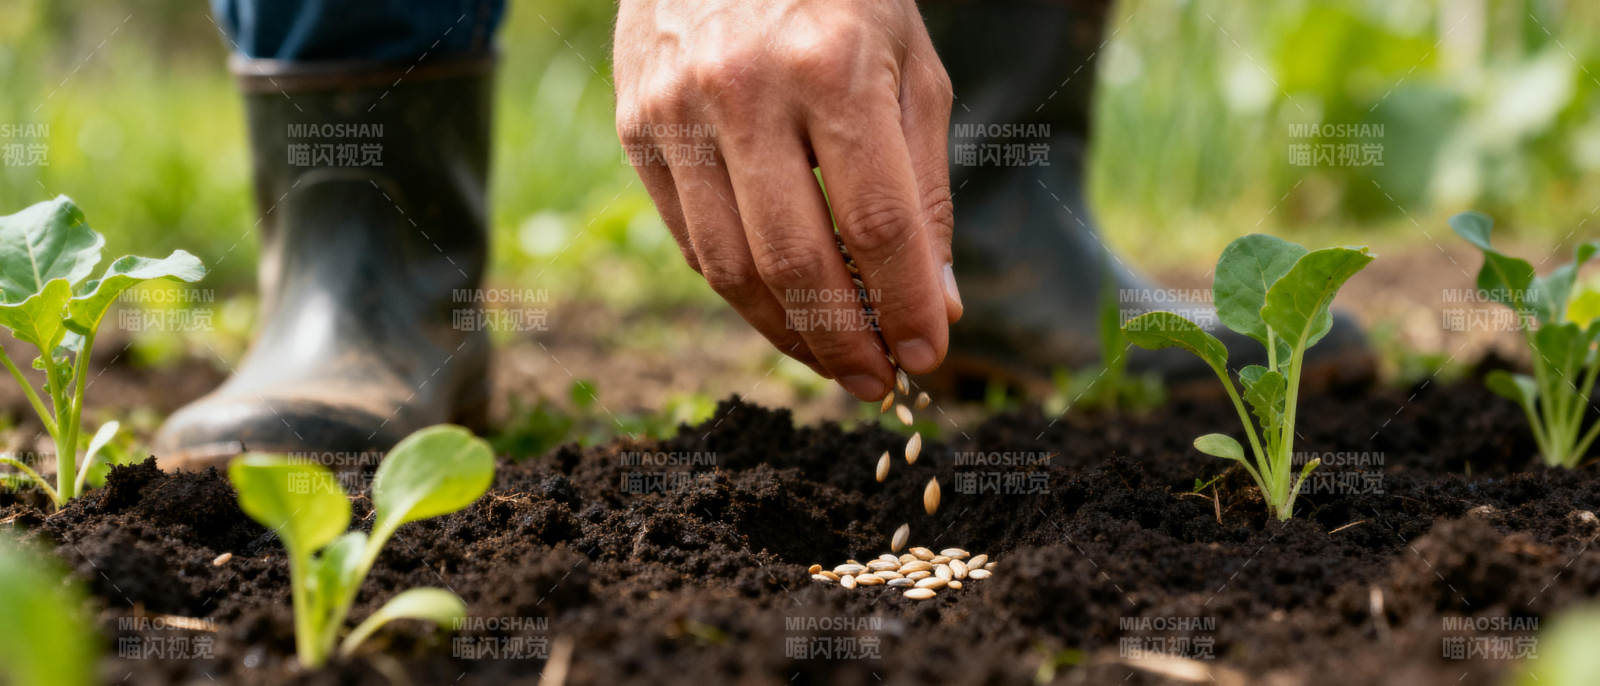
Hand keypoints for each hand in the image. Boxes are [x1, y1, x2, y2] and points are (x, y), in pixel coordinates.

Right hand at [614, 0, 961, 399]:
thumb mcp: (910, 69)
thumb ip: (924, 189)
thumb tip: (934, 305)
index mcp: (834, 68)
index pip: (878, 227)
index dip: (904, 307)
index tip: (927, 355)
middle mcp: (746, 90)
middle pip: (796, 261)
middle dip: (844, 342)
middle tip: (877, 383)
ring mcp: (677, 111)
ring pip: (731, 266)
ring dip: (787, 334)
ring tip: (832, 360)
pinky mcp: (636, 126)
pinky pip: (690, 239)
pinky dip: (740, 289)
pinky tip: (780, 308)